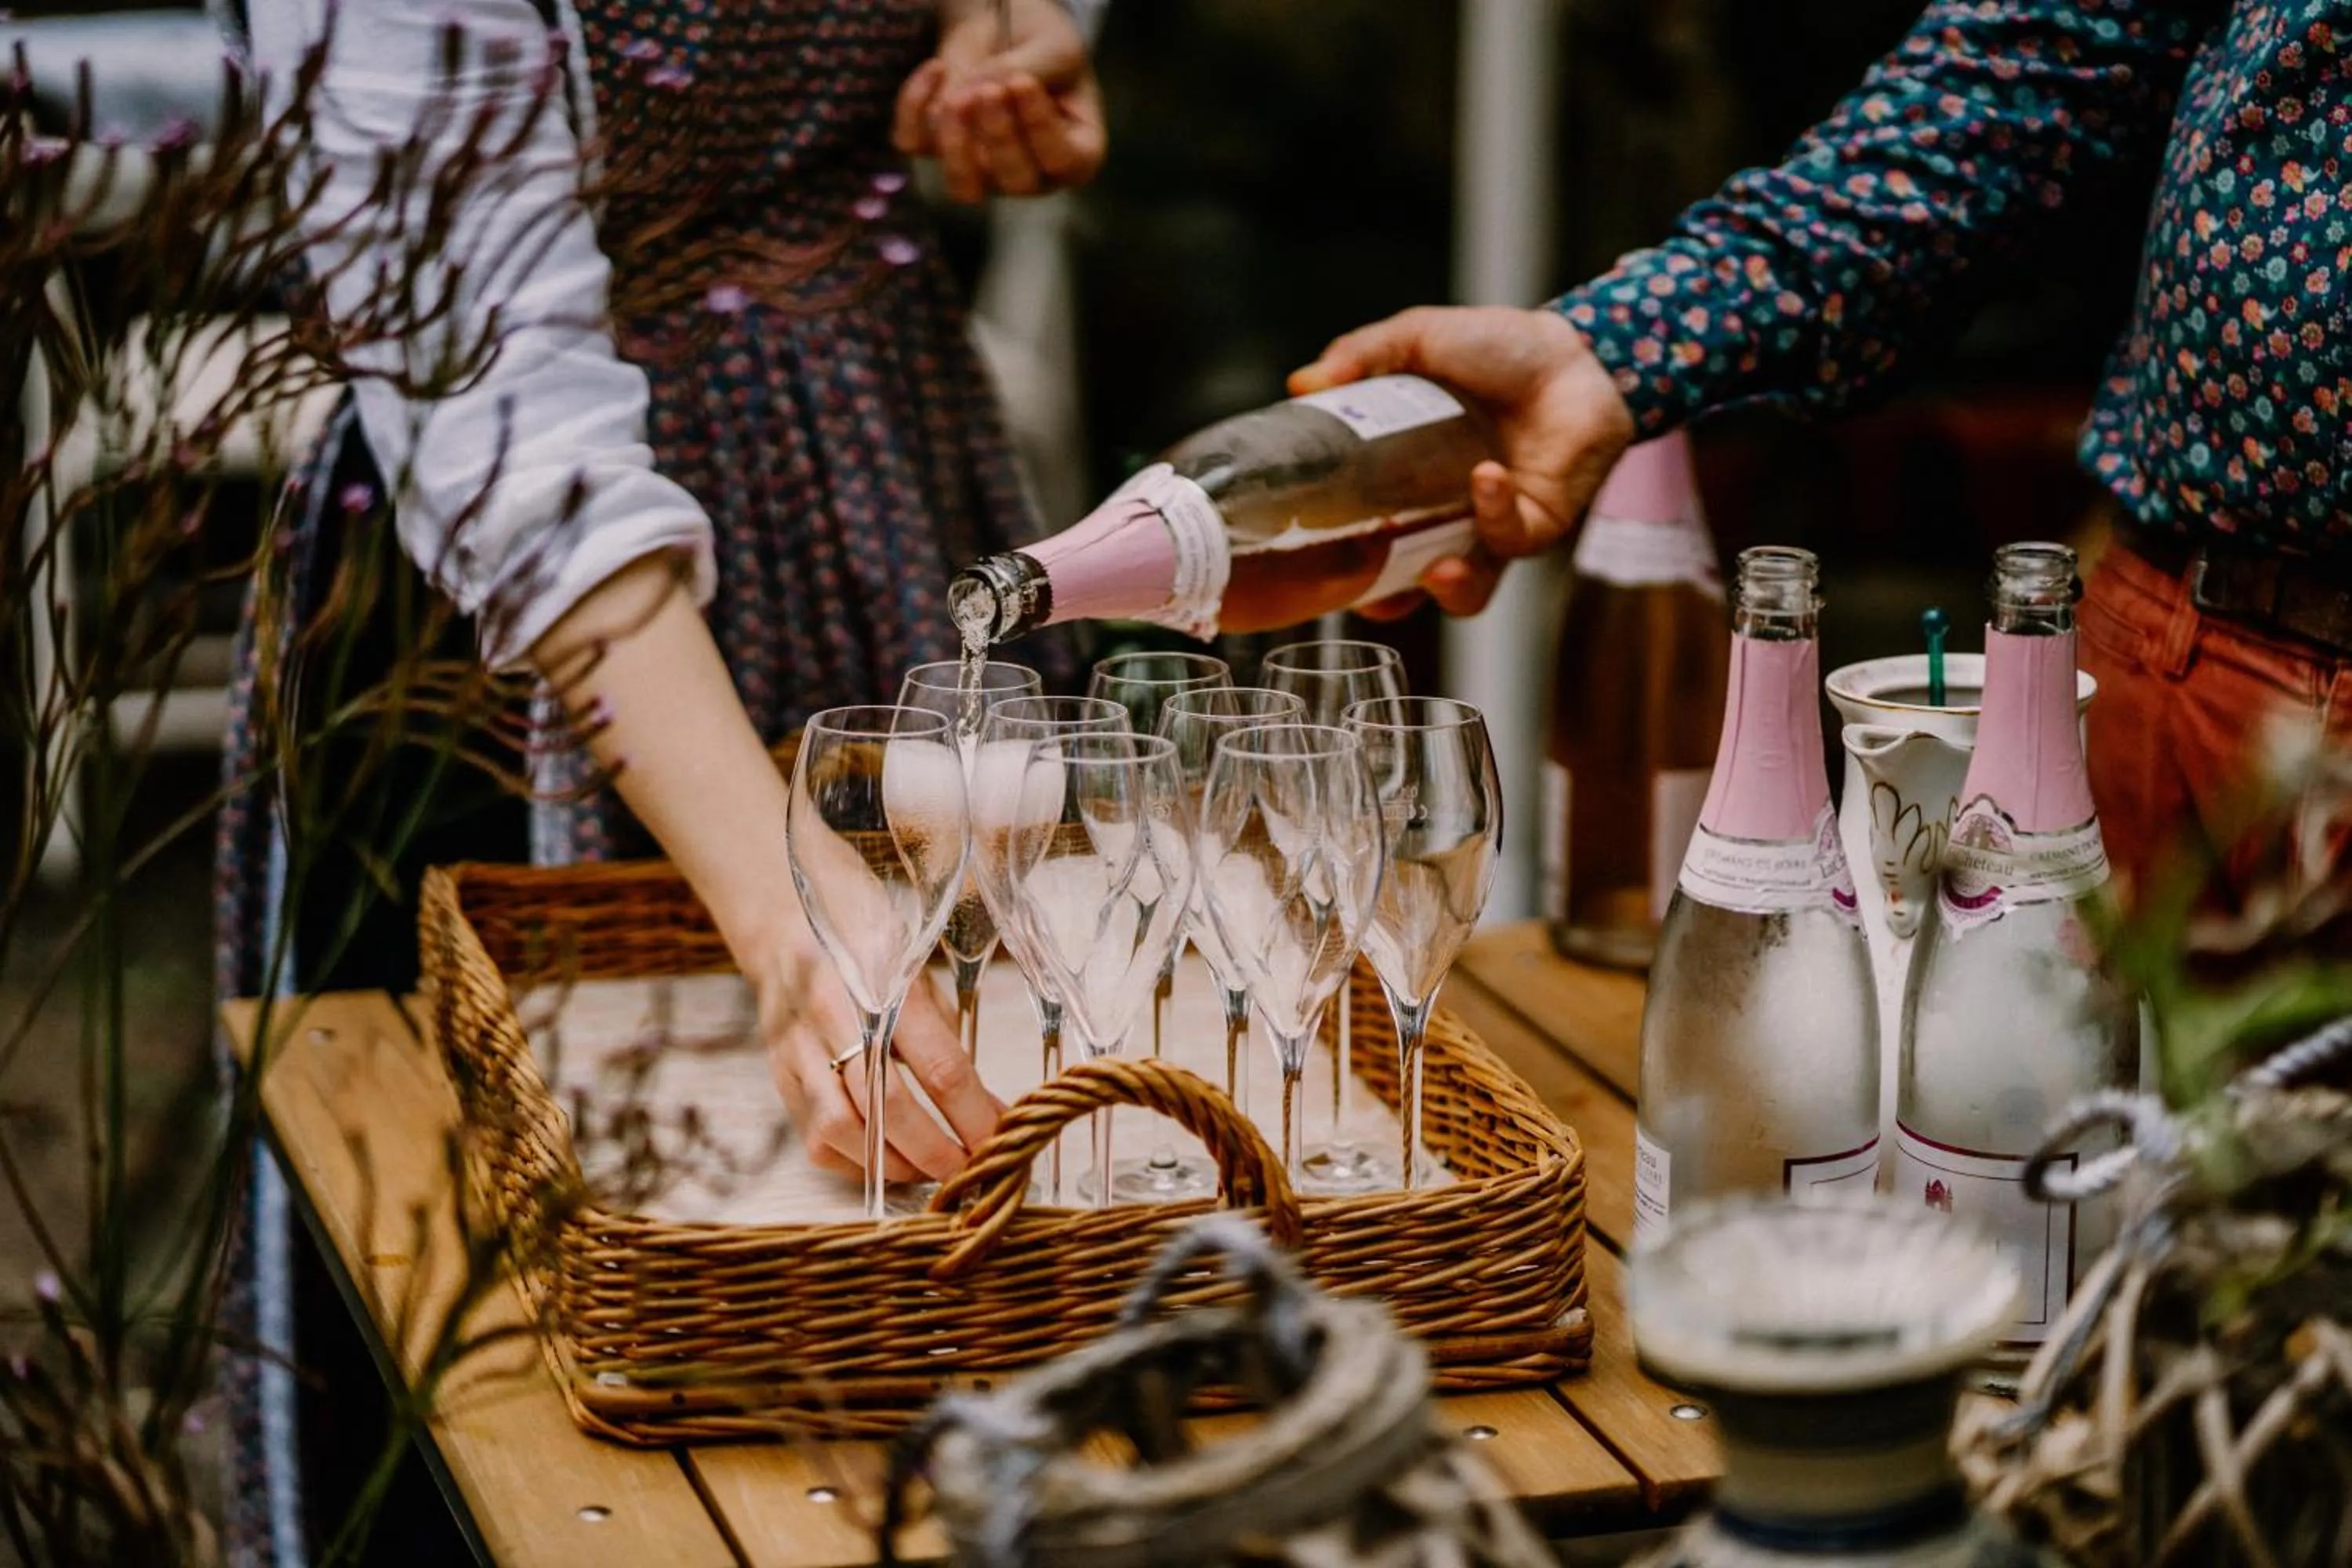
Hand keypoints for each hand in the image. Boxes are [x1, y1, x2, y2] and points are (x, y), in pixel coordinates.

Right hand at [761, 947, 1003, 1184]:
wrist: (783, 929)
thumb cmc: (867, 949)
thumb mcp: (919, 976)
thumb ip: (950, 1044)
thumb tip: (990, 1113)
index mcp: (884, 985)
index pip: (938, 1066)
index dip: (972, 1116)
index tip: (999, 1144)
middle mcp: (835, 1017)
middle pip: (888, 1106)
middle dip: (935, 1151)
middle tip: (969, 1171)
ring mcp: (799, 1051)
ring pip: (843, 1130)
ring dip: (894, 1165)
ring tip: (931, 1173)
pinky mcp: (780, 1077)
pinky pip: (816, 1139)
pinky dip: (856, 1164)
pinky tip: (887, 1162)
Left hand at [893, 0, 1105, 203]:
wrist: (1004, 27)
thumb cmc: (1043, 44)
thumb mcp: (1053, 47)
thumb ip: (1028, 71)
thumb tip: (977, 92)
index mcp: (1076, 154)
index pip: (1062, 162)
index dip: (1039, 128)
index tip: (1023, 83)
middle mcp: (1031, 174)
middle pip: (1015, 182)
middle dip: (999, 136)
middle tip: (990, 90)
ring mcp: (983, 170)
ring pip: (963, 184)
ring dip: (956, 142)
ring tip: (958, 95)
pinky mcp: (937, 147)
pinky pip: (915, 143)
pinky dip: (915, 105)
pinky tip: (936, 67)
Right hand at [1289, 307, 1636, 616]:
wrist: (1576, 351)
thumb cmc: (1500, 348)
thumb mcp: (1418, 341)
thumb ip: (1362, 356)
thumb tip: (1303, 382)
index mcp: (1407, 483)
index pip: (1366, 539)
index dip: (1342, 563)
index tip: (1310, 562)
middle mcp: (1447, 515)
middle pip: (1409, 582)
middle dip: (1389, 599)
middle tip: (1369, 592)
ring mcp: (1493, 525)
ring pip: (1468, 589)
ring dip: (1449, 585)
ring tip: (1435, 569)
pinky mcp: (1539, 525)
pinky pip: (1510, 539)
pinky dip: (1494, 510)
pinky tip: (1487, 475)